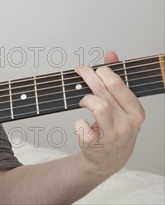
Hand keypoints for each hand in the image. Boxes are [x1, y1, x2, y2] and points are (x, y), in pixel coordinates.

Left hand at [74, 50, 145, 176]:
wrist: (107, 160)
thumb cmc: (115, 128)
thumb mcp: (121, 106)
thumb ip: (116, 79)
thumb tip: (110, 54)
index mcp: (136, 112)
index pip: (119, 85)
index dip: (104, 72)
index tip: (95, 69)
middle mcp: (127, 124)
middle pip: (104, 92)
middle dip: (89, 76)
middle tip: (80, 71)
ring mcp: (112, 136)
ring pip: (98, 106)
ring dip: (86, 99)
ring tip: (83, 100)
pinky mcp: (96, 146)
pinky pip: (82, 126)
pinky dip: (78, 123)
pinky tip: (82, 124)